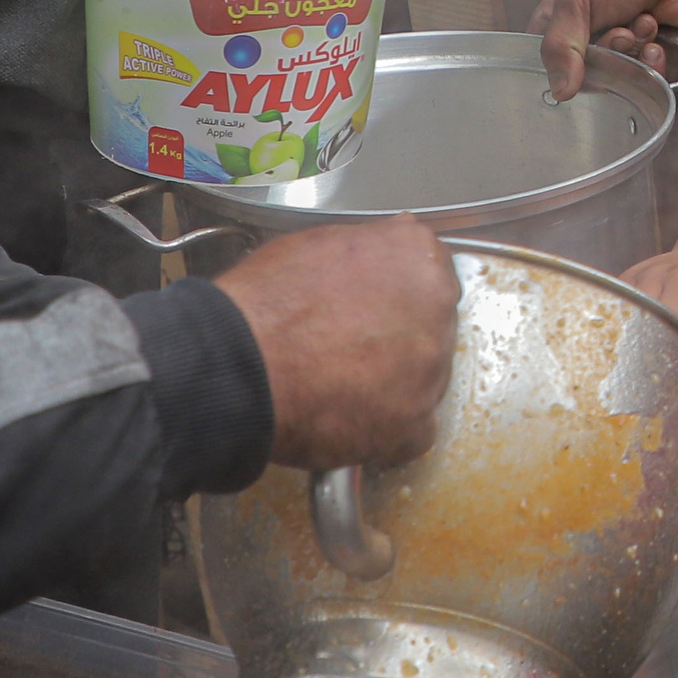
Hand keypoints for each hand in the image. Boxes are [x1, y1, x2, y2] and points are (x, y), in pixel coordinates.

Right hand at [214, 217, 461, 467]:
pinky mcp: (416, 423)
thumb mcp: (318, 245)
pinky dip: (384, 431)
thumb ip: (368, 252)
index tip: (372, 313)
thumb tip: (381, 259)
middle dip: (398, 340)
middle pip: (430, 328)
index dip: (396, 299)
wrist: (240, 364)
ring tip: (337, 387)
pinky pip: (411, 430)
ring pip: (423, 380)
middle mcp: (437, 308)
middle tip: (349, 352)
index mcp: (416, 256)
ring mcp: (432, 368)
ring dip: (391, 385)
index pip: (428, 276)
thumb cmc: (266, 303)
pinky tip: (344, 419)